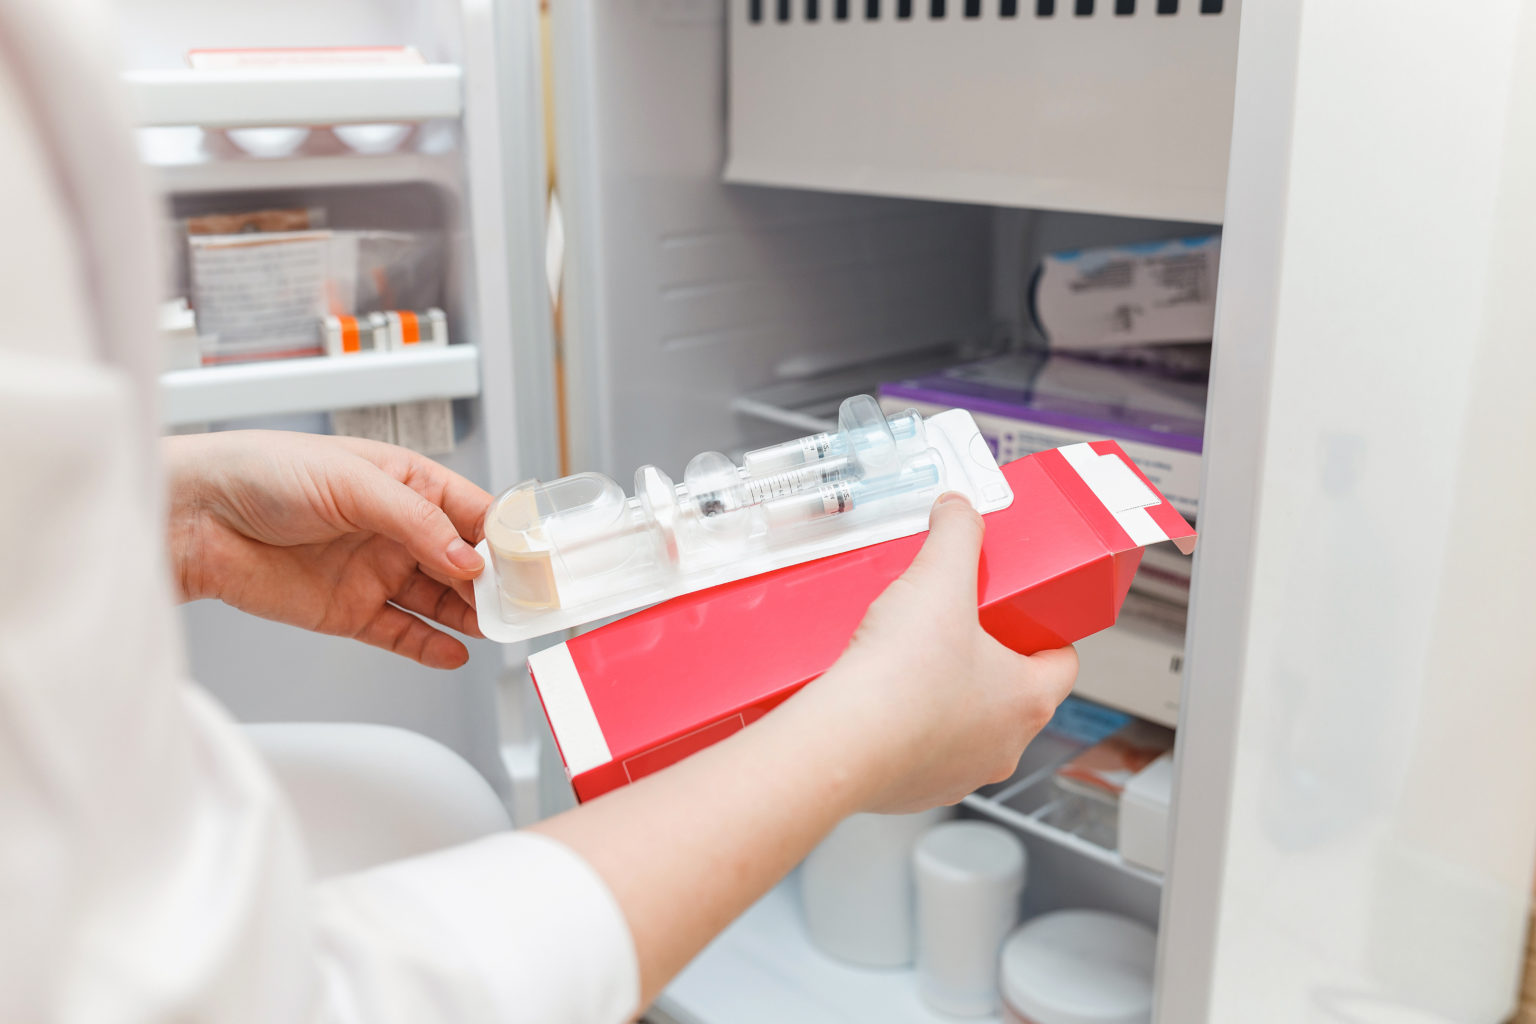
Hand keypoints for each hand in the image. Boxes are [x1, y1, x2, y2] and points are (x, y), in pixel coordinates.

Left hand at [164, 431, 492, 668]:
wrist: (193, 518)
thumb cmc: (259, 472)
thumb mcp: (351, 481)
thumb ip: (415, 521)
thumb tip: (465, 558)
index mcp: (406, 483)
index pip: (473, 512)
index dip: (504, 538)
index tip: (530, 562)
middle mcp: (397, 529)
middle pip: (464, 562)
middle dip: (495, 583)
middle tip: (521, 605)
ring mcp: (375, 572)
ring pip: (440, 602)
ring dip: (470, 616)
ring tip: (496, 629)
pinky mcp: (349, 612)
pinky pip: (402, 633)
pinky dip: (430, 646)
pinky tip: (456, 652)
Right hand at [804, 492, 1078, 812]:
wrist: (839, 743)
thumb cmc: (900, 676)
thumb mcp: (938, 580)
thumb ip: (955, 534)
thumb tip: (958, 509)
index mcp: (1028, 700)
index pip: (1062, 664)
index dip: (1042, 634)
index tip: (1017, 617)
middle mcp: (1003, 746)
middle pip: (1011, 695)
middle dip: (984, 661)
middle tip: (952, 628)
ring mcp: (959, 774)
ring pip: (965, 729)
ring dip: (945, 699)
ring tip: (907, 662)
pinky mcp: (913, 790)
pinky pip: (919, 754)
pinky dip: (904, 729)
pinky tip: (877, 700)